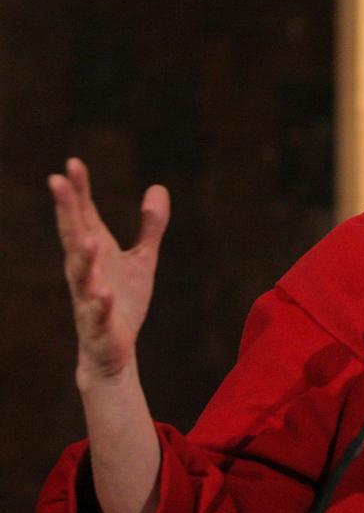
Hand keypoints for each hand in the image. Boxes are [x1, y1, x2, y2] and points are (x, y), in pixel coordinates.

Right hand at [49, 158, 169, 385]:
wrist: (112, 350)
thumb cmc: (121, 300)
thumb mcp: (142, 258)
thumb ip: (150, 225)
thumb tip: (158, 187)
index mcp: (95, 252)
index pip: (83, 215)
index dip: (78, 190)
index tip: (72, 162)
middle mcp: (85, 270)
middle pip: (73, 236)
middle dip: (66, 209)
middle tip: (57, 180)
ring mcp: (88, 297)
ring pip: (81, 274)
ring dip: (83, 257)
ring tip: (88, 238)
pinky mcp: (98, 324)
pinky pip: (96, 312)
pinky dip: (99, 302)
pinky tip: (103, 292)